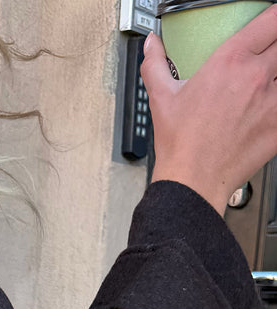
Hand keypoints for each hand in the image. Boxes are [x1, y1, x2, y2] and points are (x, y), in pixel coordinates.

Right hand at [141, 6, 276, 213]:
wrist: (192, 183)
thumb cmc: (181, 144)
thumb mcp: (162, 98)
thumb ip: (156, 64)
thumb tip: (152, 45)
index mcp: (230, 61)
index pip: (271, 20)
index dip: (275, 18)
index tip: (272, 23)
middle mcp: (255, 76)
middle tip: (268, 56)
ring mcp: (272, 101)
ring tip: (268, 84)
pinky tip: (268, 109)